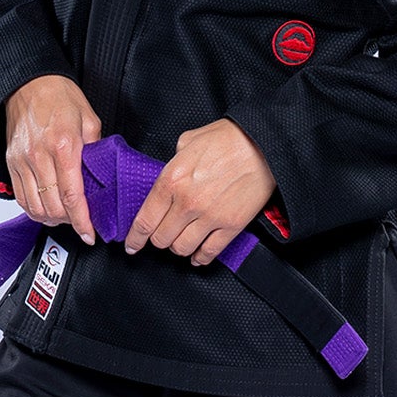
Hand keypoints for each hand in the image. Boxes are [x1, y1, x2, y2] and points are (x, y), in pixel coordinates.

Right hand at [3, 75, 102, 243]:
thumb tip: (101, 176)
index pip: (73, 196)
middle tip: (81, 221)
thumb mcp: (89, 119)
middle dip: (69, 221)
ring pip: (35, 207)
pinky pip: (21, 197)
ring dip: (51, 219)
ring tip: (64, 217)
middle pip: (53, 207)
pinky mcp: (12, 163)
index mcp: (64, 146)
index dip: (82, 221)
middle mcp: (39, 157)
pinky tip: (46, 208)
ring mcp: (22, 161)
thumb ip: (96, 151)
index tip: (89, 233)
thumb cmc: (59, 97)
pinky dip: (34, 210)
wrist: (29, 83)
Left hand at [123, 119, 276, 265]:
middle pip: (161, 239)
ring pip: (182, 248)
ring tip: (181, 241)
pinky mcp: (231, 225)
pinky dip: (201, 257)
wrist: (264, 143)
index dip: (135, 238)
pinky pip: (209, 252)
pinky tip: (198, 255)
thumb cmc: (229, 138)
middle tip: (162, 235)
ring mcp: (209, 217)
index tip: (132, 245)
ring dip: (179, 247)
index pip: (145, 220)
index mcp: (172, 180)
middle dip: (158, 239)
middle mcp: (187, 203)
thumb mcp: (188, 142)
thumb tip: (170, 176)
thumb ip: (173, 163)